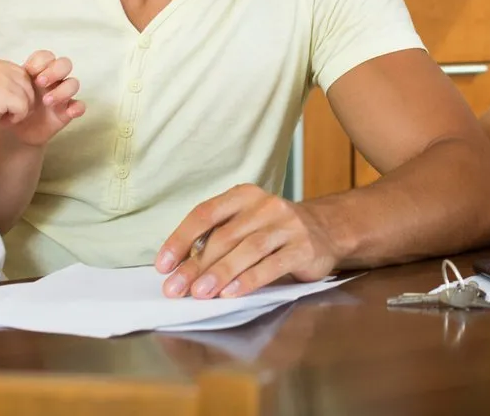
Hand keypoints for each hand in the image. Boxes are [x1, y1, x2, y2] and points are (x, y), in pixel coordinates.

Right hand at [0, 57, 34, 133]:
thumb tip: (9, 91)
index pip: (17, 73)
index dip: (15, 90)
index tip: (3, 103)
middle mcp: (0, 66)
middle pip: (27, 82)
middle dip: (22, 99)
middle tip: (7, 112)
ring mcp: (5, 79)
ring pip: (28, 95)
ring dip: (20, 109)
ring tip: (4, 118)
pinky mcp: (7, 94)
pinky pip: (24, 107)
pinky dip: (17, 117)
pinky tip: (3, 122)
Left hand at [1, 50, 84, 146]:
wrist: (14, 131)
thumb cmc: (11, 106)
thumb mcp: (5, 92)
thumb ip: (4, 83)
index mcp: (38, 72)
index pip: (47, 56)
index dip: (41, 61)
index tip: (29, 71)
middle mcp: (53, 81)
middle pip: (65, 64)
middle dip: (54, 71)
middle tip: (39, 82)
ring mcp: (62, 96)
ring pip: (73, 83)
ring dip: (62, 90)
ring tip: (46, 101)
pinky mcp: (66, 112)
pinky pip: (80, 106)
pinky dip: (77, 107)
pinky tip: (69, 112)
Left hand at [155, 184, 339, 298]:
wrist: (327, 230)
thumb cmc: (274, 231)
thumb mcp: (246, 224)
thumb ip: (218, 239)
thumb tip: (180, 270)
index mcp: (244, 195)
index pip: (205, 213)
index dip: (180, 239)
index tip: (163, 265)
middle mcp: (266, 206)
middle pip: (224, 236)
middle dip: (196, 265)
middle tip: (176, 289)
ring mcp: (287, 225)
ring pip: (248, 249)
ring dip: (221, 272)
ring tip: (200, 293)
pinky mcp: (303, 247)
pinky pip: (273, 264)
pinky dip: (250, 279)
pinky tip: (233, 293)